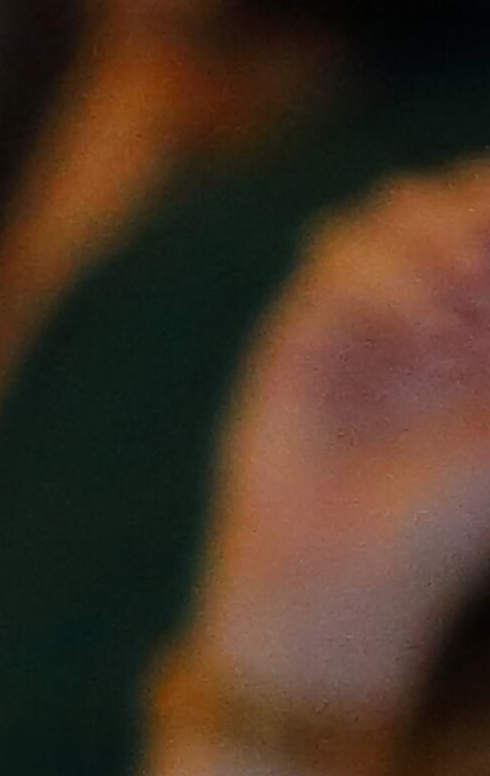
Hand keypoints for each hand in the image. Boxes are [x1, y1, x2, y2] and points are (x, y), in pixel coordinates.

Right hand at [203, 165, 489, 704]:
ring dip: (442, 234)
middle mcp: (428, 305)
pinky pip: (342, 252)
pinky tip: (417, 326)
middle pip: (460, 194)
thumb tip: (486, 279)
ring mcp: (364, 314)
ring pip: (404, 205)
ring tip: (463, 297)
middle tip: (487, 278)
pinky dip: (386, 273)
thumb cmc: (440, 524)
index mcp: (483, 324)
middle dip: (479, 216)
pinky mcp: (304, 330)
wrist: (343, 581)